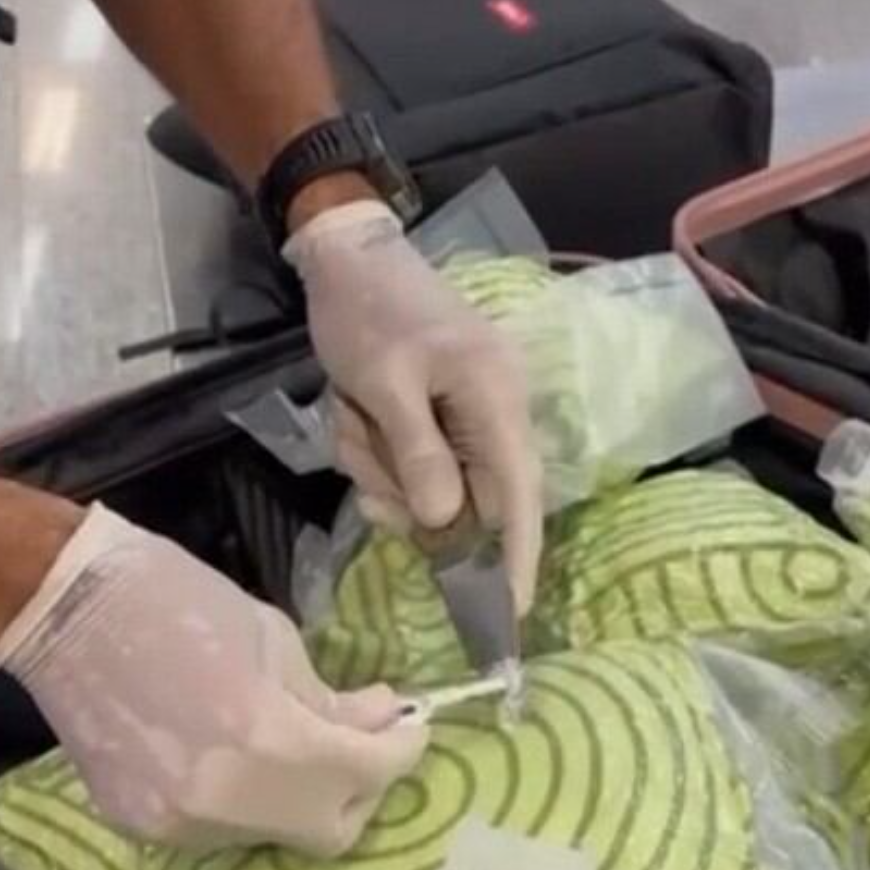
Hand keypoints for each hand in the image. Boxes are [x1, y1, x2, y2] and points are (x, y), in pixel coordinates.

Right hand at [0, 503, 427, 856]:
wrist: (60, 606)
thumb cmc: (173, 596)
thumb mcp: (274, 635)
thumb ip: (330, 695)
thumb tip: (382, 721)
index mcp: (269, 738)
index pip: (368, 772)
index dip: (402, 748)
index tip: (412, 724)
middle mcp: (229, 800)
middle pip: (332, 829)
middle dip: (360, 784)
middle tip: (361, 739)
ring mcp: (181, 823)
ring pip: (274, 832)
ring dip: (302, 793)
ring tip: (295, 739)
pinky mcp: (144, 826)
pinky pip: (222, 828)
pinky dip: (247, 797)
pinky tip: (237, 752)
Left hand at [285, 199, 542, 612]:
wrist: (348, 257)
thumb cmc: (368, 314)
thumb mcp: (384, 383)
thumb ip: (419, 455)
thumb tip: (444, 522)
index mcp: (497, 398)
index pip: (521, 495)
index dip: (518, 556)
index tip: (511, 612)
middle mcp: (497, 410)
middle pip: (469, 498)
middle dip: (412, 499)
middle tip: (369, 487)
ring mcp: (470, 412)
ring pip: (432, 483)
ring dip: (384, 468)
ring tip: (355, 417)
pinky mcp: (441, 413)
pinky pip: (413, 460)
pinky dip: (378, 450)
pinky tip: (356, 412)